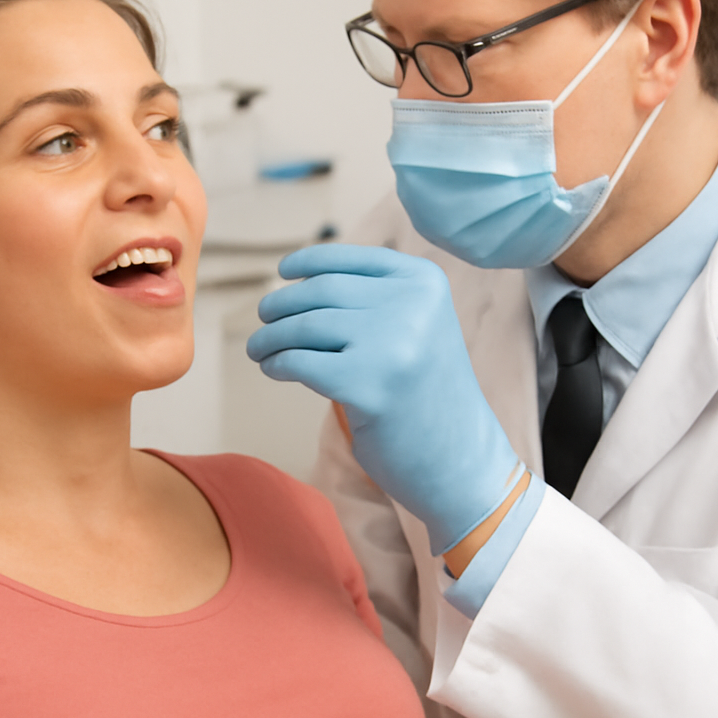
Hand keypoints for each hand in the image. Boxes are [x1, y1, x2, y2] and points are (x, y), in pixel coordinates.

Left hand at [246, 244, 519, 554]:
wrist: (459, 457)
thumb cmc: (426, 393)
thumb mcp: (418, 328)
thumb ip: (375, 298)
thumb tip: (300, 281)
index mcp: (425, 282)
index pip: (351, 260)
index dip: (309, 262)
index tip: (284, 270)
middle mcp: (412, 305)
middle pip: (322, 292)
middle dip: (282, 305)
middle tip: (263, 320)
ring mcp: (391, 345)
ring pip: (305, 327)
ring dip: (271, 337)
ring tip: (258, 349)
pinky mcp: (367, 387)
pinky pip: (300, 363)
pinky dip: (277, 364)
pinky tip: (272, 369)